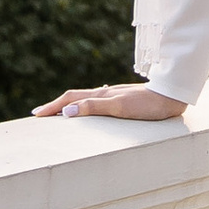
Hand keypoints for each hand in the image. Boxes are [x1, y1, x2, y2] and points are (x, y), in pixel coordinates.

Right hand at [34, 84, 186, 122]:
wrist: (171, 97)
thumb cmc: (148, 105)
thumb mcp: (120, 107)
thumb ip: (95, 108)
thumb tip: (68, 112)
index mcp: (101, 94)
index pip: (70, 99)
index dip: (52, 107)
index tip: (36, 115)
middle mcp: (105, 93)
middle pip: (74, 97)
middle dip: (56, 106)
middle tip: (41, 114)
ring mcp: (114, 96)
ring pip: (85, 100)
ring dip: (68, 106)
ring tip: (58, 114)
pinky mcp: (123, 101)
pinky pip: (96, 103)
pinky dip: (83, 107)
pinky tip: (88, 112)